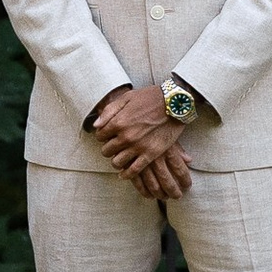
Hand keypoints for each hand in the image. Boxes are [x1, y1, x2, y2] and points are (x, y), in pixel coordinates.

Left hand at [91, 79, 192, 198]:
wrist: (174, 102)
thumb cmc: (150, 97)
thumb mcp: (127, 98)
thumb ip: (109, 111)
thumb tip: (96, 125)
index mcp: (118, 122)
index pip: (100, 136)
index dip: (102, 136)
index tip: (107, 135)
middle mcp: (126, 137)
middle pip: (106, 151)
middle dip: (108, 148)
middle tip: (113, 146)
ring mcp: (138, 147)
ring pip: (117, 163)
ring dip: (116, 161)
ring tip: (119, 157)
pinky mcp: (151, 154)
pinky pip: (134, 170)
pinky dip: (126, 174)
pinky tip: (124, 173)